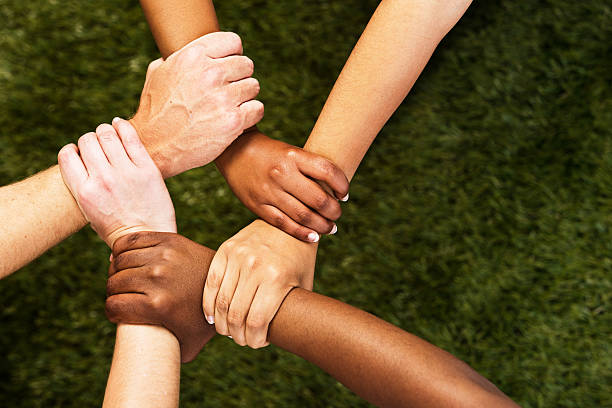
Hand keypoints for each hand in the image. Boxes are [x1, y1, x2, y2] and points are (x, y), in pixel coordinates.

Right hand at [58, 118, 175, 246]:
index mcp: (84, 192)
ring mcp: (126, 172)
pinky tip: (120, 124)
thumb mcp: (90, 212)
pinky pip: (131, 137)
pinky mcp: (147, 168)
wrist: (149, 238)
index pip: (67, 155)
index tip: (80, 153)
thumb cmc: (118, 228)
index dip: (72, 150)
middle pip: (87, 141)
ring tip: (109, 134)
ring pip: (107, 135)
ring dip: (105, 131)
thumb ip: (83, 187)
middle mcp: (103, 179)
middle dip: (90, 140)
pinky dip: (122, 126)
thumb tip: (79, 162)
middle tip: (98, 146)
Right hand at [106, 232, 215, 362]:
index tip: (121, 312)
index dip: (113, 312)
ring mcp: (163, 256)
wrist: (230, 283)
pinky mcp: (168, 239)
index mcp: (158, 305)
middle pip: (113, 283)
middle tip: (125, 295)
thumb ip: (165, 359)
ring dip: (117, 271)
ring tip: (127, 278)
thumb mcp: (187, 347)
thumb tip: (147, 368)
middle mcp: (157, 278)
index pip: (112, 307)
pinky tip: (130, 259)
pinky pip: (129, 241)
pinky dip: (123, 250)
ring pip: (118, 261)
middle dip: (114, 292)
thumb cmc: (205, 318)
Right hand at [131, 32, 263, 177]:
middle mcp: (209, 73)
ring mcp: (222, 97)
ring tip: (227, 108)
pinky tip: (235, 121)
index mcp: (192, 56)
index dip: (232, 56)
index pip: (233, 42)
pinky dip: (250, 116)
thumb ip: (180, 57)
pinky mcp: (233, 121)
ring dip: (244, 98)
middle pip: (246, 65)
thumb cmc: (156, 111)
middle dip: (238, 79)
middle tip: (225, 94)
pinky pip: (257, 108)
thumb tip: (196, 52)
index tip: (227, 69)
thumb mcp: (159, 73)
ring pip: (253, 86)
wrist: (154, 147)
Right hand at [203, 219, 316, 347]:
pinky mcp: (225, 249)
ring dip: (221, 324)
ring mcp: (238, 256)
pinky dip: (208, 304)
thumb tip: (285, 337)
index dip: (254, 340)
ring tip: (227, 330)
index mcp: (277, 279)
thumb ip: (295, 309)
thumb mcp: (304, 284)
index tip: (256, 344)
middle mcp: (255, 267)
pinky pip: (211, 282)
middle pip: (236, 316)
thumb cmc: (299, 260)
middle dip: (237, 336)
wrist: (288, 224)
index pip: (256, 323)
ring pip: (220, 302)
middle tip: (240, 340)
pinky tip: (212, 316)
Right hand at [216, 131, 348, 241]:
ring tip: (330, 228)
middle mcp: (281, 173)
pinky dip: (302, 233)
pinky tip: (314, 237)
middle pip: (318, 199)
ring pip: (303, 216)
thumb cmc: (271, 153)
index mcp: (293, 156)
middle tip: (337, 214)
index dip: (342, 185)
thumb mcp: (292, 152)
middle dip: (334, 211)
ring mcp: (268, 191)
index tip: (345, 194)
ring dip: (322, 225)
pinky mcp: (257, 206)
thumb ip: (310, 170)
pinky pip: (284, 224)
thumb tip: (336, 194)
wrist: (234, 151)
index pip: (328, 172)